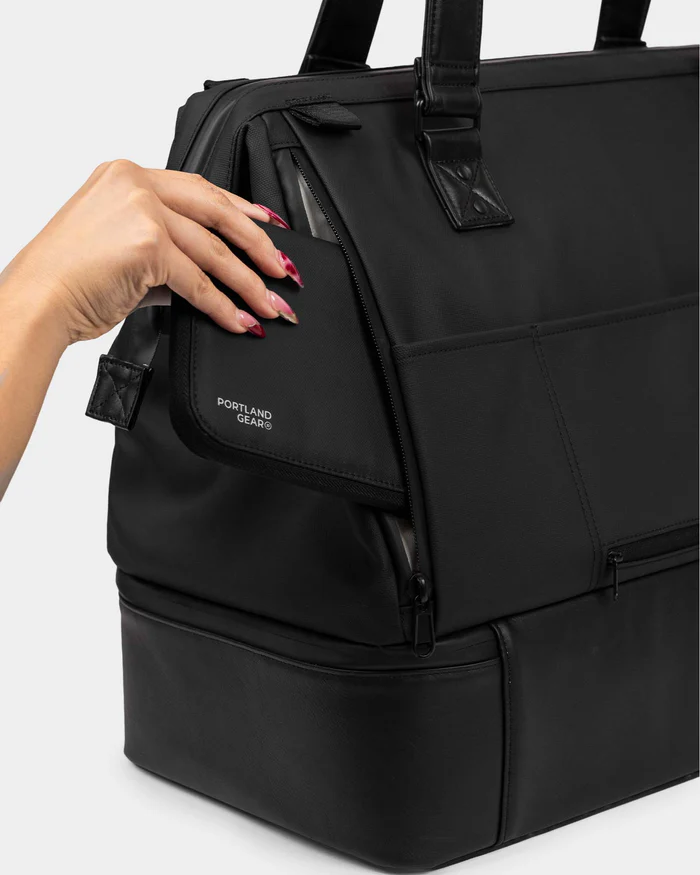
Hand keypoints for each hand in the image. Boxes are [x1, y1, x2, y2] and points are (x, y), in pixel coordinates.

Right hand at [1, 160, 301, 343]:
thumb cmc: (67, 279)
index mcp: (126, 176)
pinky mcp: (148, 244)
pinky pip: (198, 281)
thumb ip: (163, 255)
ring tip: (269, 306)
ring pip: (213, 250)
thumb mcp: (119, 252)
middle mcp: (136, 184)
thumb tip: (203, 278)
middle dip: (258, 246)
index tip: (270, 226)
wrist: (37, 301)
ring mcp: (142, 210)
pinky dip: (222, 306)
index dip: (242, 209)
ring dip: (248, 284)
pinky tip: (239, 320)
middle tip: (283, 271)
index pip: (200, 188)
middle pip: (217, 212)